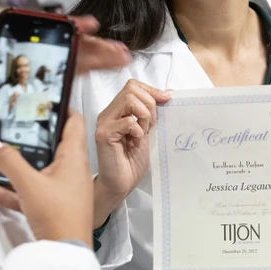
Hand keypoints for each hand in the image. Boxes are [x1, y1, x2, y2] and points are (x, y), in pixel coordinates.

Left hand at [0, 15, 131, 118]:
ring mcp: (54, 64)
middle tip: (115, 48)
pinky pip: (83, 68)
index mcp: (29, 50)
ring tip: (122, 55)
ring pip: (83, 55)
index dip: (69, 27)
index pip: (52, 35)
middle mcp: (45, 54)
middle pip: (74, 45)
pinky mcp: (60, 78)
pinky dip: (100, 64)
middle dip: (96, 45)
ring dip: (104, 54)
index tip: (84, 25)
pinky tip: (115, 62)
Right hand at [0, 111, 92, 245]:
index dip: (62, 109)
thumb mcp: (29, 184)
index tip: (44, 101)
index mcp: (74, 158)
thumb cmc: (60, 216)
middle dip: (32, 137)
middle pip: (52, 145)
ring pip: (38, 170)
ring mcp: (62, 190)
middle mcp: (71, 171)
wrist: (65, 254)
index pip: (74, 122)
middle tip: (15, 125)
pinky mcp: (52, 208)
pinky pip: (28, 193)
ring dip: (17, 165)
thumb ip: (9, 162)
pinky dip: (11, 190)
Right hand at [93, 79, 171, 226]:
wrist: (121, 184)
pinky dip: (138, 131)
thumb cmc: (131, 162)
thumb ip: (152, 113)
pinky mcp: (104, 135)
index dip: (151, 90)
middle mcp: (107, 114)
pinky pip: (128, 121)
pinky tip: (135, 143)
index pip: (133, 85)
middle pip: (132, 88)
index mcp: (116, 111)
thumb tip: (167, 93)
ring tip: (143, 133)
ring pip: (129, 99)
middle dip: (150, 104)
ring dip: (144, 116)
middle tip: (150, 125)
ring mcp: (103, 123)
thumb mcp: (147, 132)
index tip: (166, 100)